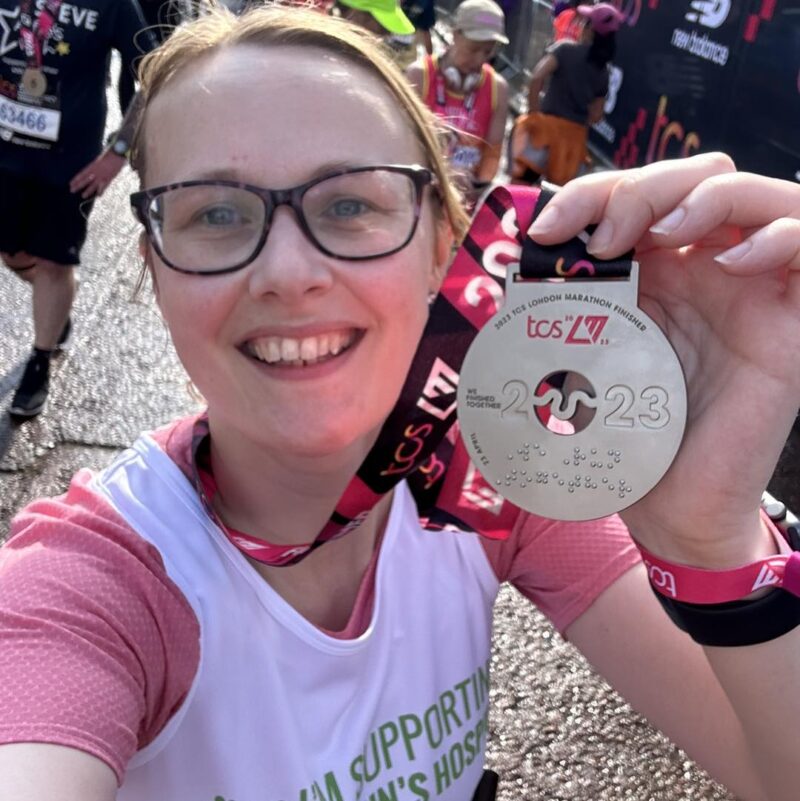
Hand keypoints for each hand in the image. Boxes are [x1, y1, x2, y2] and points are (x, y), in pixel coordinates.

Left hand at [69, 150, 126, 198]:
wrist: (117, 155)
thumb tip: (92, 173)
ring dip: (88, 191)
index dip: (76, 179)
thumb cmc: (108, 155)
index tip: (70, 184)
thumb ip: (95, 167)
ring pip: (93, 185)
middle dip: (78, 185)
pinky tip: (98, 196)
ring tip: (83, 196)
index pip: (81, 174)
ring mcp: (102, 176)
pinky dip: (101, 191)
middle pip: (85, 180)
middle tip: (72, 190)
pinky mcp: (109, 178)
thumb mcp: (99, 160)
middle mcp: (95, 172)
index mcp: (92, 166)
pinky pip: (104, 186)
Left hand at [527, 153, 799, 564]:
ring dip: (704, 196)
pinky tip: (728, 263)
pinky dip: (778, 234)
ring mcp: (749, 290)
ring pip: (752, 194)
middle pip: (691, 179)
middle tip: (601, 238)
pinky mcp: (789, 321)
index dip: (589, 194)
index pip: (631, 197)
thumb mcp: (578, 365)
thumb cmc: (620, 437)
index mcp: (649, 274)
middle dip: (639, 189)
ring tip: (663, 235)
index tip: (545, 232)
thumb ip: (555, 319)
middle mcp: (700, 271)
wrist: (669, 507)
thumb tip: (503, 279)